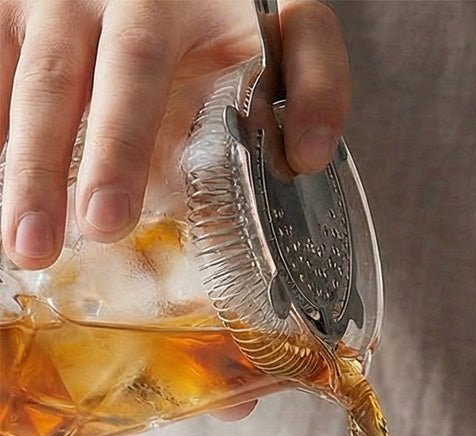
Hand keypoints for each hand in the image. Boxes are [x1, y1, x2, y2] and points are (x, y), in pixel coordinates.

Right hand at [1, 0, 349, 268]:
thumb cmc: (235, 9)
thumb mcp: (290, 26)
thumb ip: (316, 80)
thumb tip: (309, 157)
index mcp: (167, 3)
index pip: (134, 68)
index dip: (117, 144)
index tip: (107, 217)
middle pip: (58, 83)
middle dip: (47, 169)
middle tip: (42, 244)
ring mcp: (43, 1)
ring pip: (15, 83)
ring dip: (15, 168)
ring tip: (18, 245)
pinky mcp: (10, 13)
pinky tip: (0, 200)